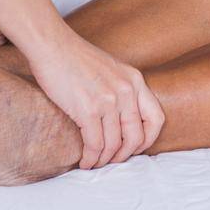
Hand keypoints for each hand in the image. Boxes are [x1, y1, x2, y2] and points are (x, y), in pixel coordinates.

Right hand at [27, 31, 164, 168]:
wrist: (53, 45)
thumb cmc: (75, 57)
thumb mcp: (111, 68)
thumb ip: (122, 89)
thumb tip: (122, 119)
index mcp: (135, 80)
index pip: (156, 118)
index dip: (148, 139)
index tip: (135, 148)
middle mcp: (126, 91)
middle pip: (136, 137)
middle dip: (123, 155)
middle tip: (112, 161)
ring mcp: (108, 101)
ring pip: (113, 145)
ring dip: (104, 160)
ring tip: (94, 164)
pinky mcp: (88, 110)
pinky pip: (95, 144)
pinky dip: (90, 158)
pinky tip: (84, 161)